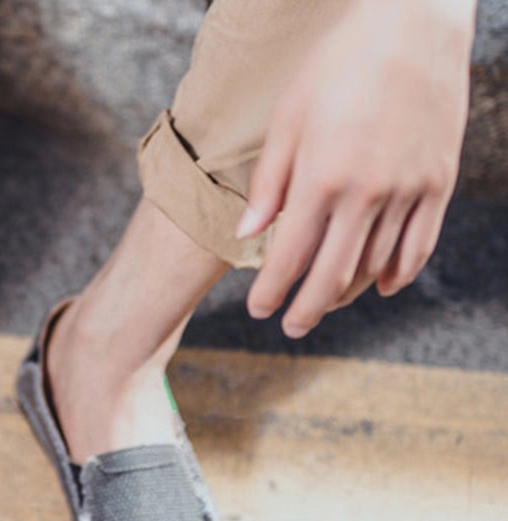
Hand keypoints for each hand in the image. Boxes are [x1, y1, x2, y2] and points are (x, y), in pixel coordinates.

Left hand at [238, 0, 474, 337]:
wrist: (413, 19)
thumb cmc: (337, 65)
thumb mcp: (287, 119)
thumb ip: (268, 184)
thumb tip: (246, 237)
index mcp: (321, 179)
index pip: (289, 258)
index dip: (271, 292)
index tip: (258, 310)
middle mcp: (367, 193)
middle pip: (331, 277)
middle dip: (306, 310)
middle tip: (291, 327)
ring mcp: (408, 190)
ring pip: (373, 267)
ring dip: (346, 295)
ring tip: (326, 304)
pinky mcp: (438, 182)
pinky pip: (418, 246)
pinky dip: (396, 274)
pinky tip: (377, 287)